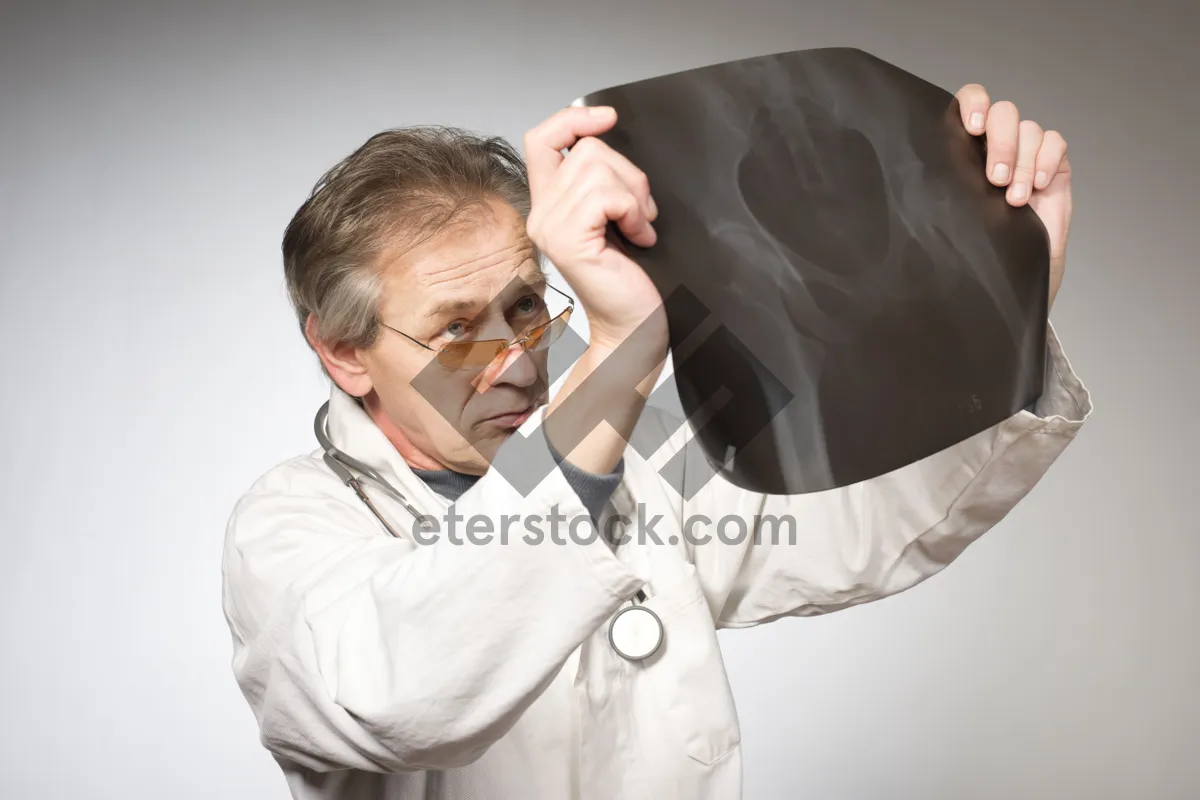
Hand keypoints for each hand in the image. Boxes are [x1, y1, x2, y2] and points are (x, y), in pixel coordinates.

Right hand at [523, 106, 666, 350]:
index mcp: (550, 205)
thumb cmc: (629, 279)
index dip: (572, 118)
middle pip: (585, 149)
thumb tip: (610, 140)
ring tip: (638, 228)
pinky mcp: (569, 240)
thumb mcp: (614, 217)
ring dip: (634, 195)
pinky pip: (607, 195)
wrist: (634, 326)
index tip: (608, 118)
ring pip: (598, 169)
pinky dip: (633, 211)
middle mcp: (541, 214)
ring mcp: (550, 227)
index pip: (541, 139)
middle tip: (640, 212)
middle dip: (628, 173)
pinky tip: (639, 237)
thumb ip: (603, 182)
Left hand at [955, 84, 1072, 311]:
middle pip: (1004, 113)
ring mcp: (1026, 152)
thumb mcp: (951, 214)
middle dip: (1002, 144)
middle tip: (995, 180)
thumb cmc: (975, 245)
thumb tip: (914, 181)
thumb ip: (944, 187)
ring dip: (1024, 163)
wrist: (1011, 273)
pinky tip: (1040, 187)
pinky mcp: (1052, 165)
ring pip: (1030, 130)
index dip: (974, 103)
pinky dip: (1048, 160)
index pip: (970, 101)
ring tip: (1016, 199)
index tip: (972, 128)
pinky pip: (1055, 143)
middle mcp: (995, 143)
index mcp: (964, 146)